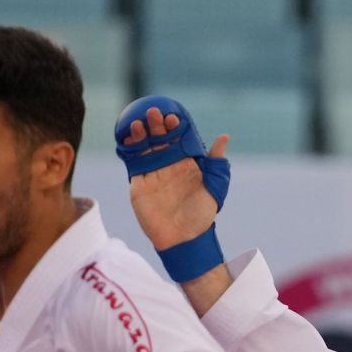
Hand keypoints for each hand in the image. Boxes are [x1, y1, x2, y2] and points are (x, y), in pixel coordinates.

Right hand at [123, 107, 230, 251]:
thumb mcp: (215, 188)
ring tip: (138, 123)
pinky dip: (129, 149)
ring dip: (140, 134)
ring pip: (144, 148)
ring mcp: (152, 174)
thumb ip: (218, 164)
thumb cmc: (202, 216)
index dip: (175, 128)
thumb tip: (224, 137)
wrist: (183, 238)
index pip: (179, 140)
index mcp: (186, 165)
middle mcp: (168, 166)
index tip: (174, 118)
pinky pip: (132, 163)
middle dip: (156, 125)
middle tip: (153, 112)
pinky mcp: (138, 184)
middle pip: (159, 140)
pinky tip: (127, 137)